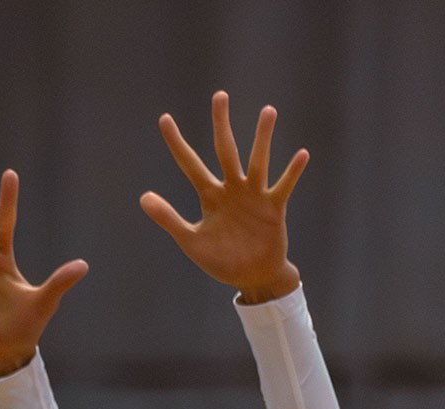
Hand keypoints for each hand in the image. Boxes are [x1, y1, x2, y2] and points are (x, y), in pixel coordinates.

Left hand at [140, 91, 306, 303]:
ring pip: (257, 161)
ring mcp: (254, 196)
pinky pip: (283, 186)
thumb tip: (143, 197)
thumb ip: (168, 218)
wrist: (252, 277)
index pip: (189, 164)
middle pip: (224, 150)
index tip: (164, 118)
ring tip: (268, 111)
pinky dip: (292, 171)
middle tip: (219, 95)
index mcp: (209, 195)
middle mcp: (231, 189)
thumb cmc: (221, 260)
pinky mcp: (274, 208)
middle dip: (221, 124)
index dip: (176, 143)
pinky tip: (301, 154)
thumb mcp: (190, 241)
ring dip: (262, 138)